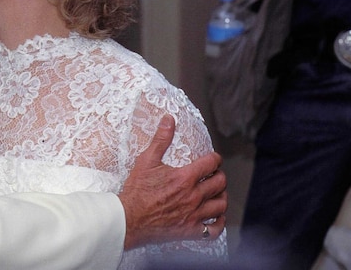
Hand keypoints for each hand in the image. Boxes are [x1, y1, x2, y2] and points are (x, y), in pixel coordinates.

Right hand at [118, 114, 227, 248]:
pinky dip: (219, 223)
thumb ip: (161, 140)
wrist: (129, 219)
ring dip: (222, 197)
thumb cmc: (137, 191)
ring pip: (221, 205)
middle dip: (220, 176)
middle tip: (214, 174)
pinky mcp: (190, 231)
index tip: (213, 159)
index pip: (211, 164)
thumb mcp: (146, 161)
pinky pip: (214, 230)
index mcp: (185, 178)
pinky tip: (216, 217)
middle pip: (220, 183)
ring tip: (217, 193)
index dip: (215, 159)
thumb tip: (169, 120)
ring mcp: (194, 215)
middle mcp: (194, 196)